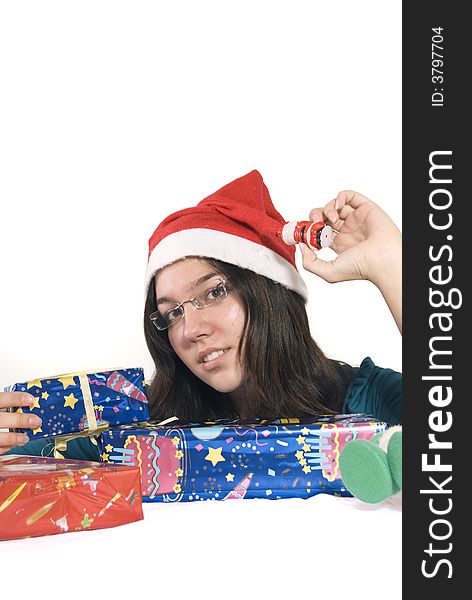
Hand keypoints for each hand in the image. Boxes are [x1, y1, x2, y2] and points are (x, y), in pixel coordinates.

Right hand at [0, 393, 41, 454]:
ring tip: (25, 438)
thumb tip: (29, 402)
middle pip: (1, 419)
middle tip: (36, 421)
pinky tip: (12, 445)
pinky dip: (5, 447)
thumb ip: (4, 404)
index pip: (0, 399)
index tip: (31, 400)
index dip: (15, 398)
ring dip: (13, 438)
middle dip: (20, 420)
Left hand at [301, 190, 401, 332]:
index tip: (303, 232)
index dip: (309, 230)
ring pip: (333, 205)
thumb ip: (310, 263)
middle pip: (323, 217)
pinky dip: (340, 197)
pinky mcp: (365, 208)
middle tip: (314, 223)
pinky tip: (338, 207)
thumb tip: (302, 246)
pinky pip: (349, 195)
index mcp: (339, 244)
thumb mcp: (328, 272)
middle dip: (314, 217)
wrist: (382, 258)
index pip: (318, 231)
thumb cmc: (361, 267)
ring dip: (326, 209)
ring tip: (330, 218)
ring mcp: (355, 219)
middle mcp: (347, 231)